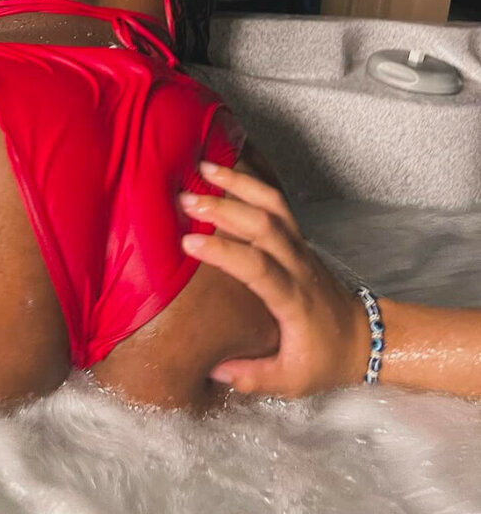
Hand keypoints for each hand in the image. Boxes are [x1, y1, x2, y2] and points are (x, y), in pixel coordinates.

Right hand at [179, 162, 370, 396]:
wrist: (365, 337)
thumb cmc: (326, 358)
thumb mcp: (292, 380)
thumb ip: (252, 376)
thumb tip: (210, 370)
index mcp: (294, 299)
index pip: (258, 267)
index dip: (224, 252)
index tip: (188, 243)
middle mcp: (298, 265)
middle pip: (264, 225)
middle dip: (224, 208)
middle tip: (185, 200)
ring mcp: (300, 247)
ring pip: (273, 205)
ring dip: (239, 183)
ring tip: (204, 168)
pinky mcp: (299, 238)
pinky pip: (277, 203)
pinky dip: (251, 182)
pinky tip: (227, 171)